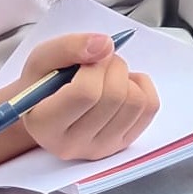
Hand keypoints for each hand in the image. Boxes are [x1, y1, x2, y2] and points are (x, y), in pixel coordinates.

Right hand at [19, 33, 158, 162]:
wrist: (49, 108)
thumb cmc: (44, 85)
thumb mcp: (42, 58)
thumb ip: (68, 47)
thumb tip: (105, 45)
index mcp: (45, 125)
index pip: (86, 93)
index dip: (95, 65)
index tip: (90, 57)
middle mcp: (72, 144)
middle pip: (115, 96)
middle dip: (114, 66)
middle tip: (100, 62)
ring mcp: (100, 148)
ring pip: (136, 102)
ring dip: (128, 76)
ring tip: (108, 75)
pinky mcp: (123, 144)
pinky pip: (150, 107)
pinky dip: (142, 87)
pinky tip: (122, 86)